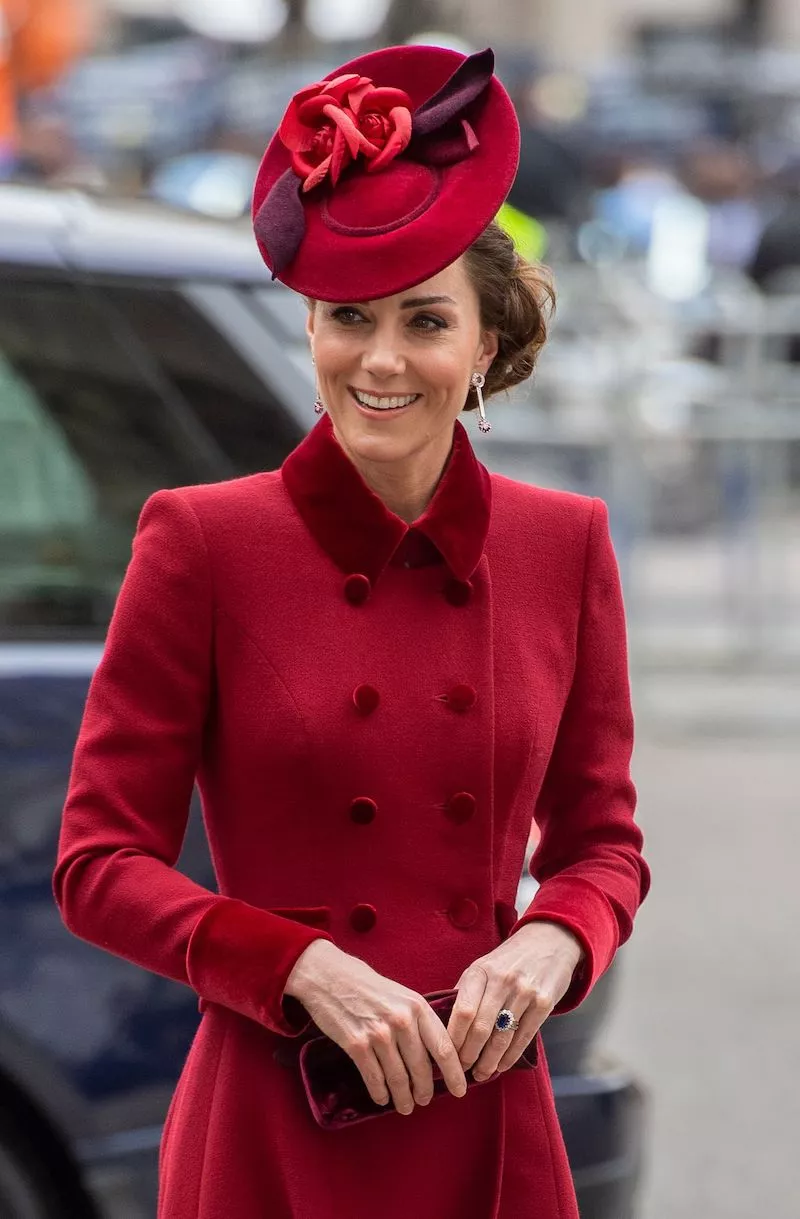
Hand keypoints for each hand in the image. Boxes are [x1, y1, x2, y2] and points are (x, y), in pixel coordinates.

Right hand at [285, 940, 467, 1113]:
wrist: (328, 976)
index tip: (460, 1090)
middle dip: (425, 1090)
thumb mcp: (400, 994)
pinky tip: (382, 1098)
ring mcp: (379, 1034)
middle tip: (425, 1099)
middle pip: (422, 1068)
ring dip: (404, 1097)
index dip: (454, 1074)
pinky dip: (380, 1093)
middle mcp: (401, 1021)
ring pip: (399, 1078)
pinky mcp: (356, 1045)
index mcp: (417, 1006)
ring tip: (406, 1106)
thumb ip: (417, 1018)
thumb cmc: (366, 985)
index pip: (444, 1047)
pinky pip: (374, 1078)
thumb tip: (434, 1050)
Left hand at [446, 921, 583, 1080]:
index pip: (462, 1011)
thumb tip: (442, 1025)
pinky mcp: (544, 1002)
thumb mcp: (483, 966)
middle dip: (469, 1055)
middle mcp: (502, 980)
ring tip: (481, 1073)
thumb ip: (466, 992)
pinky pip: (524, 1036)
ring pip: (502, 1036)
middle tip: (461, 1071)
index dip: (454, 1038)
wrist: (549, 941)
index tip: (446, 1056)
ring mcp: (525, 991)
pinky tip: (502, 1065)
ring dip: (489, 1061)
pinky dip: (511, 1056)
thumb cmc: (508, 960)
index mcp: (480, 971)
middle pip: (480, 1027)